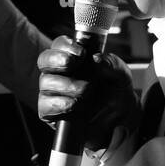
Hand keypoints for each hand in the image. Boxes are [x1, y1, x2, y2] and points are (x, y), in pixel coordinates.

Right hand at [38, 36, 139, 150]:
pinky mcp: (49, 111)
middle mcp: (59, 73)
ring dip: (66, 85)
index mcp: (74, 58)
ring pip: (46, 82)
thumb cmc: (115, 93)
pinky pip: (45, 105)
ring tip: (85, 91)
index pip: (59, 45)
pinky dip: (60, 104)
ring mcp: (52, 92)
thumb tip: (97, 59)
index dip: (66, 46)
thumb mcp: (121, 76)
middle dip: (56, 60)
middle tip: (72, 64)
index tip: (81, 53)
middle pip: (44, 60)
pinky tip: (74, 105)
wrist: (118, 120)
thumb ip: (112, 64)